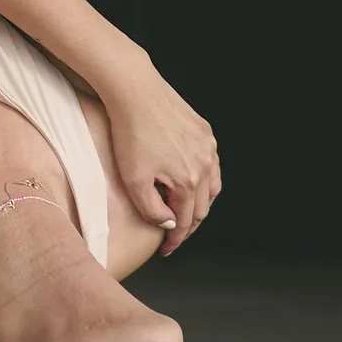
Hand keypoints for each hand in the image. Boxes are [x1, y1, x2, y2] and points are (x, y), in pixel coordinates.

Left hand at [102, 57, 220, 255]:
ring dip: (199, 203)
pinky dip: (203, 179)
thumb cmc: (130, 134)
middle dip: (188, 225)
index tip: (166, 250)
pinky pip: (210, 164)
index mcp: (189, 181)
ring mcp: (208, 147)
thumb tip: (170, 222)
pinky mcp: (204, 131)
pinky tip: (190, 182)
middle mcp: (206, 165)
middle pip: (202, 207)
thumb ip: (151, 209)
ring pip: (212, 186)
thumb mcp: (133, 180)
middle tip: (174, 235)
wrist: (135, 91)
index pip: (186, 221)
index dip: (175, 240)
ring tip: (184, 213)